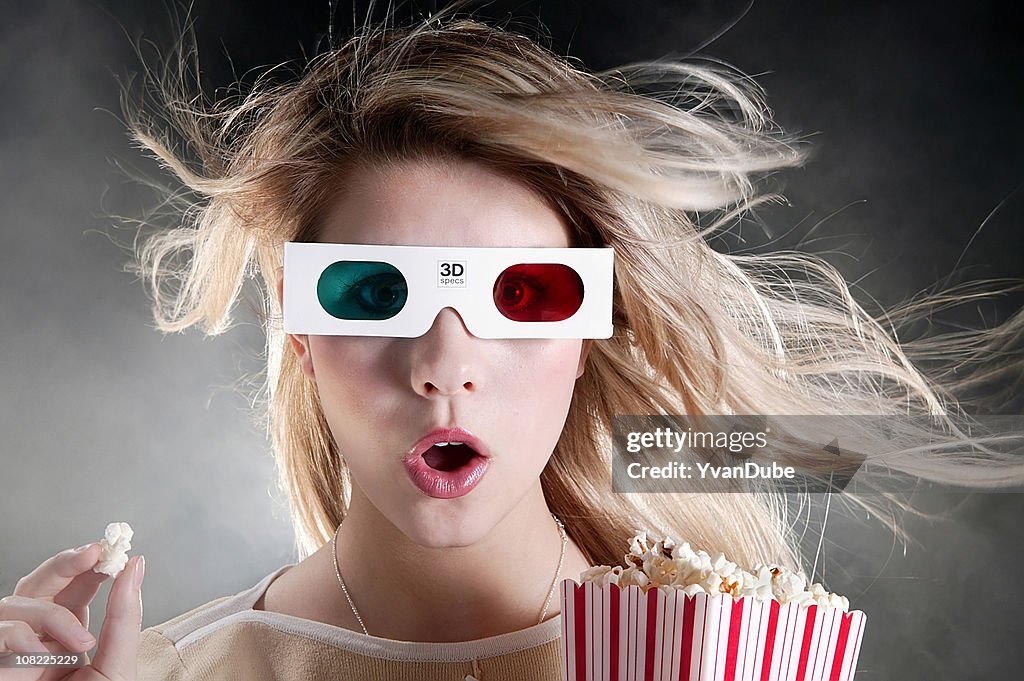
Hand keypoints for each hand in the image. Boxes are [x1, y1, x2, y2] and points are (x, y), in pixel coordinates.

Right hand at [0, 544, 143, 679]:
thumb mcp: (116, 665)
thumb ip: (125, 619)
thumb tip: (136, 566)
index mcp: (68, 637)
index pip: (73, 588)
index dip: (87, 566)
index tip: (108, 550)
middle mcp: (38, 638)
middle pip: (40, 583)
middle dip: (66, 562)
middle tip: (94, 553)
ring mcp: (13, 649)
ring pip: (15, 602)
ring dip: (53, 615)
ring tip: (82, 644)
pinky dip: (19, 635)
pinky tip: (43, 655)